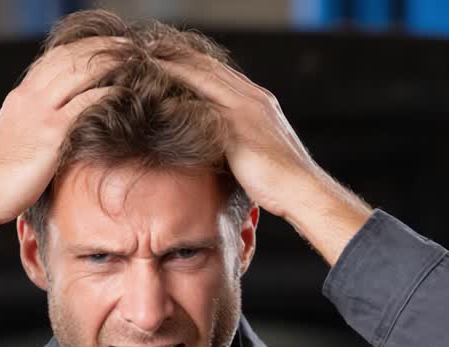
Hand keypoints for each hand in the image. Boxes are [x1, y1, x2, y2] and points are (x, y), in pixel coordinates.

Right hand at [0, 36, 124, 269]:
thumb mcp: (15, 138)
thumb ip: (34, 124)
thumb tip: (56, 127)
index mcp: (20, 97)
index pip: (54, 59)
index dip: (82, 49)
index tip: (105, 48)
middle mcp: (29, 97)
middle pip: (70, 57)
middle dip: (101, 48)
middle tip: (127, 47)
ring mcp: (39, 113)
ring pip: (79, 72)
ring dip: (109, 62)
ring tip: (133, 60)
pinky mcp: (51, 133)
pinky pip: (85, 102)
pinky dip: (107, 92)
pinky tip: (124, 91)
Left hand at [155, 54, 372, 263]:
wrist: (301, 190)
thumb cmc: (282, 181)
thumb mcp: (259, 150)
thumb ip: (239, 139)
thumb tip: (217, 145)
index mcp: (260, 101)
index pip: (221, 73)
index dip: (195, 64)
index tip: (170, 60)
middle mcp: (253, 98)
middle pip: (209, 68)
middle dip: (179, 59)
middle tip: (150, 54)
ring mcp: (244, 110)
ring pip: (203, 78)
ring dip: (174, 69)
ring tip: (147, 66)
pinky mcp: (235, 128)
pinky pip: (201, 104)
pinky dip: (180, 97)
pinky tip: (157, 97)